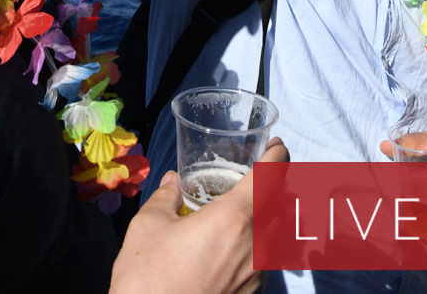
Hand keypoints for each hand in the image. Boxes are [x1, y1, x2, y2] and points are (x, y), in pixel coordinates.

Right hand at [109, 139, 288, 293]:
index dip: (277, 155)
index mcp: (234, 218)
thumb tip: (173, 181)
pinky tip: (234, 247)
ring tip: (245, 210)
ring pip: (276, 235)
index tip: (275, 146)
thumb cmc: (147, 280)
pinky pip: (266, 262)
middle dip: (274, 186)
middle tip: (258, 176)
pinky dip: (259, 245)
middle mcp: (255, 246)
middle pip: (280, 204)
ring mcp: (257, 276)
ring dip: (268, 216)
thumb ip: (165, 196)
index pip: (271, 176)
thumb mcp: (148, 226)